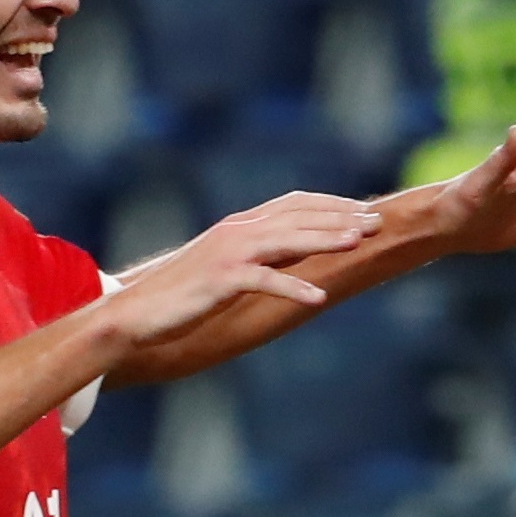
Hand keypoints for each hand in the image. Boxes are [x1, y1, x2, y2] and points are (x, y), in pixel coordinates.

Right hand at [105, 193, 381, 346]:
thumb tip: (298, 254)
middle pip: (297, 217)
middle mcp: (236, 231)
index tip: (365, 211)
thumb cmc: (185, 295)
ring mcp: (228, 254)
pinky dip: (293, 288)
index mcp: (240, 226)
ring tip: (358, 244)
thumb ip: (262, 256)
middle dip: (340, 218)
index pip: (294, 204)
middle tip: (378, 223)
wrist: (137, 312)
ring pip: (285, 240)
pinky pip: (264, 282)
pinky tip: (320, 299)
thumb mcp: (230, 269)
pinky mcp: (220, 281)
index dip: (332, 205)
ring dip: (324, 239)